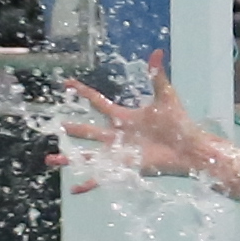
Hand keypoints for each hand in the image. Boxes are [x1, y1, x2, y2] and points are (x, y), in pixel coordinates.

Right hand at [59, 76, 217, 185]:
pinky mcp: (124, 167)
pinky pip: (102, 177)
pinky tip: (74, 190)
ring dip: (70, 158)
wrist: (188, 148)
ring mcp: (119, 152)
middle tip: (56, 125)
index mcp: (124, 117)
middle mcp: (117, 135)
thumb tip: (156, 50)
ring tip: (51, 159)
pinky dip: (88, 183)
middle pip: (88, 130)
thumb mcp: (165, 96)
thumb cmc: (178, 123)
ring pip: (88, 155)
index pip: (98, 102)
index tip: (67, 83)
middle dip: (72, 128)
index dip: (82, 92)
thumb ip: (156, 75)